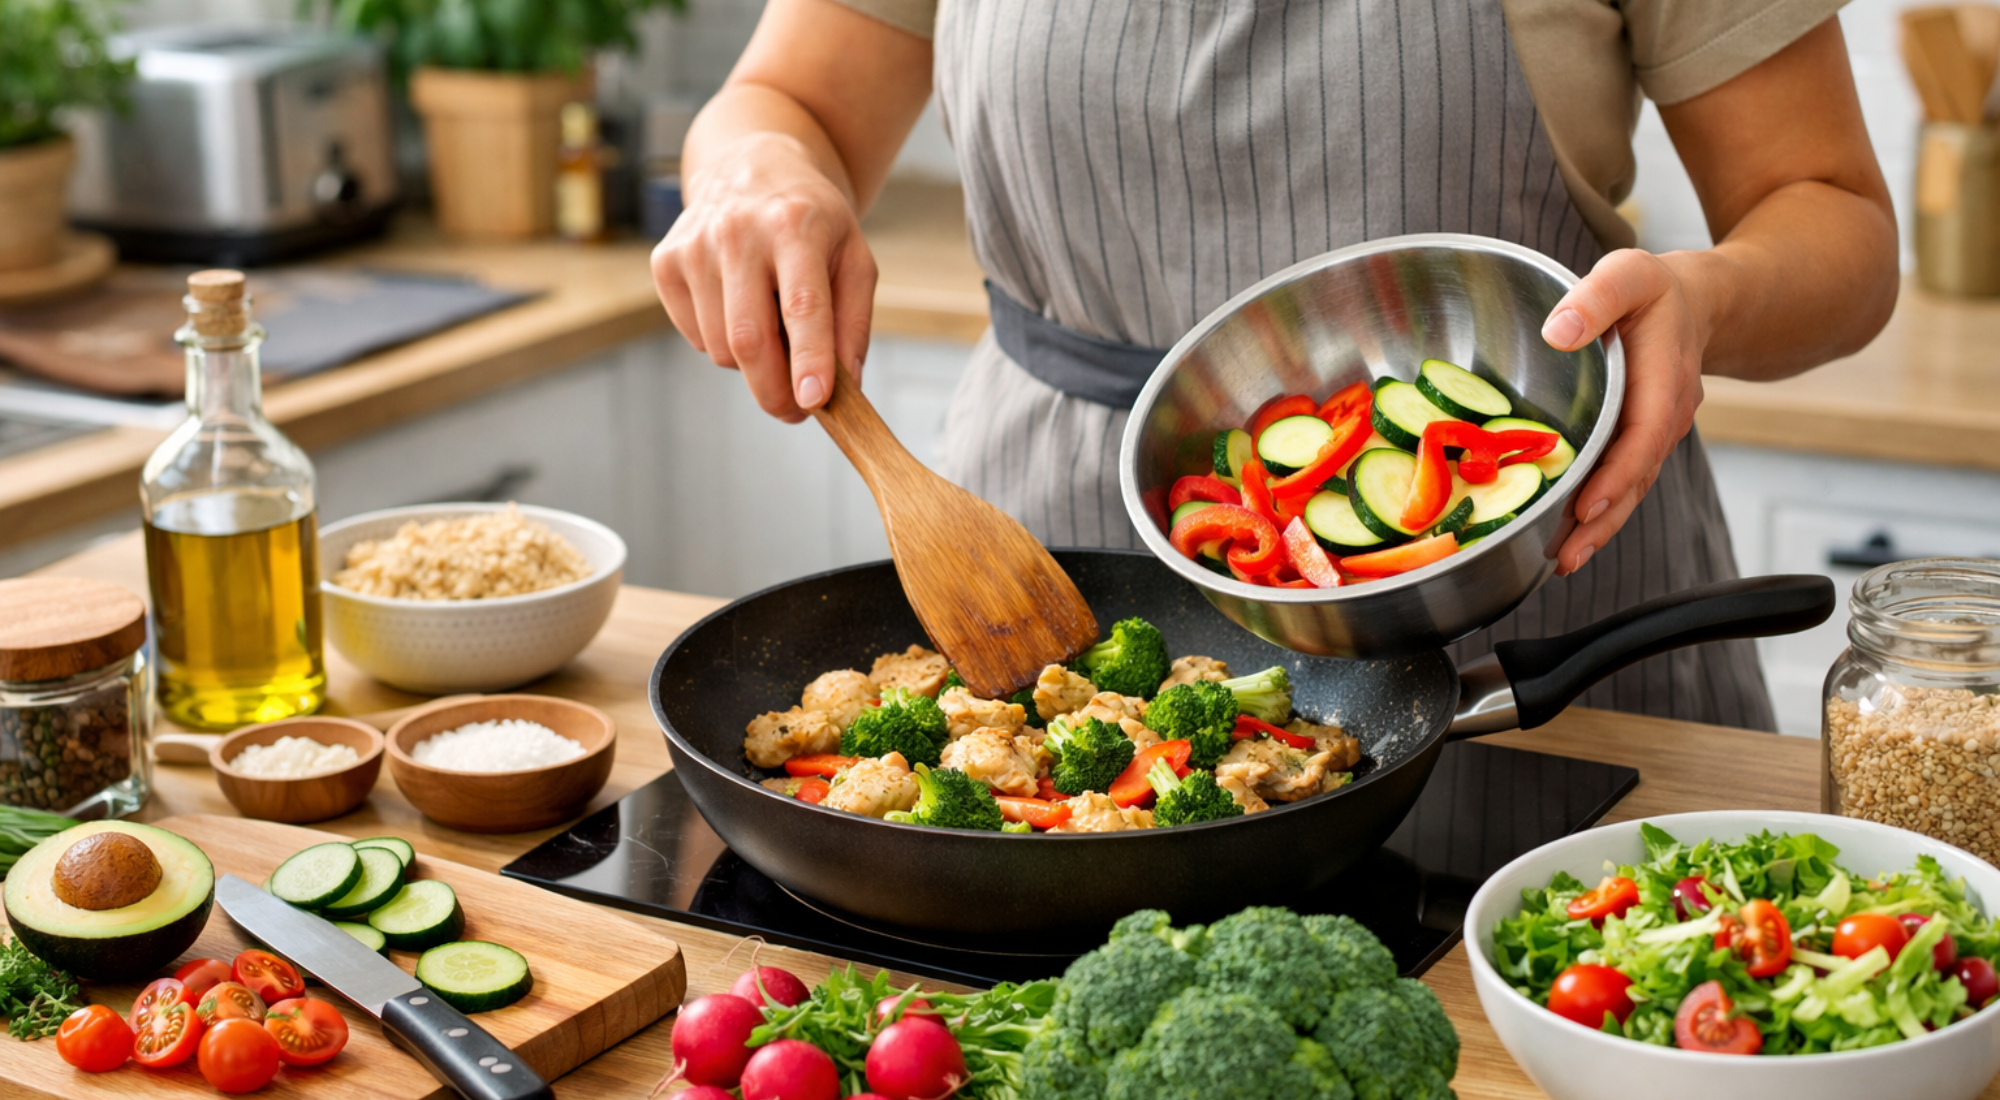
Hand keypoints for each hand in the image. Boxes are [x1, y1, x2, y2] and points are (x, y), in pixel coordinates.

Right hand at [650, 133, 877, 422]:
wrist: (750, 168)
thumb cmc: (811, 223)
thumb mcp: (853, 258)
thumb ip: (853, 324)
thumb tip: (845, 388)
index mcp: (795, 226)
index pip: (802, 305)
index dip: (809, 359)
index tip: (814, 402)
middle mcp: (737, 231)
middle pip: (749, 339)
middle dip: (774, 391)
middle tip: (796, 412)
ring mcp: (694, 246)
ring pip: (721, 348)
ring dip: (752, 365)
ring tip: (774, 332)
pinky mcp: (665, 262)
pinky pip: (696, 338)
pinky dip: (722, 343)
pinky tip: (739, 309)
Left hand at [1538, 248, 1707, 575]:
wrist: (1696, 302)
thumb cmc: (1654, 290)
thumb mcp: (1627, 276)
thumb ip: (1596, 297)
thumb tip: (1557, 332)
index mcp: (1664, 381)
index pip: (1642, 438)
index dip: (1616, 477)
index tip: (1586, 508)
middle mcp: (1664, 417)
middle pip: (1636, 479)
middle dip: (1603, 522)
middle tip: (1565, 559)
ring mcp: (1655, 434)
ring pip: (1631, 489)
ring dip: (1600, 528)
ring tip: (1563, 562)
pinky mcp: (1640, 441)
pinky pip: (1624, 482)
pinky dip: (1601, 512)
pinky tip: (1570, 536)